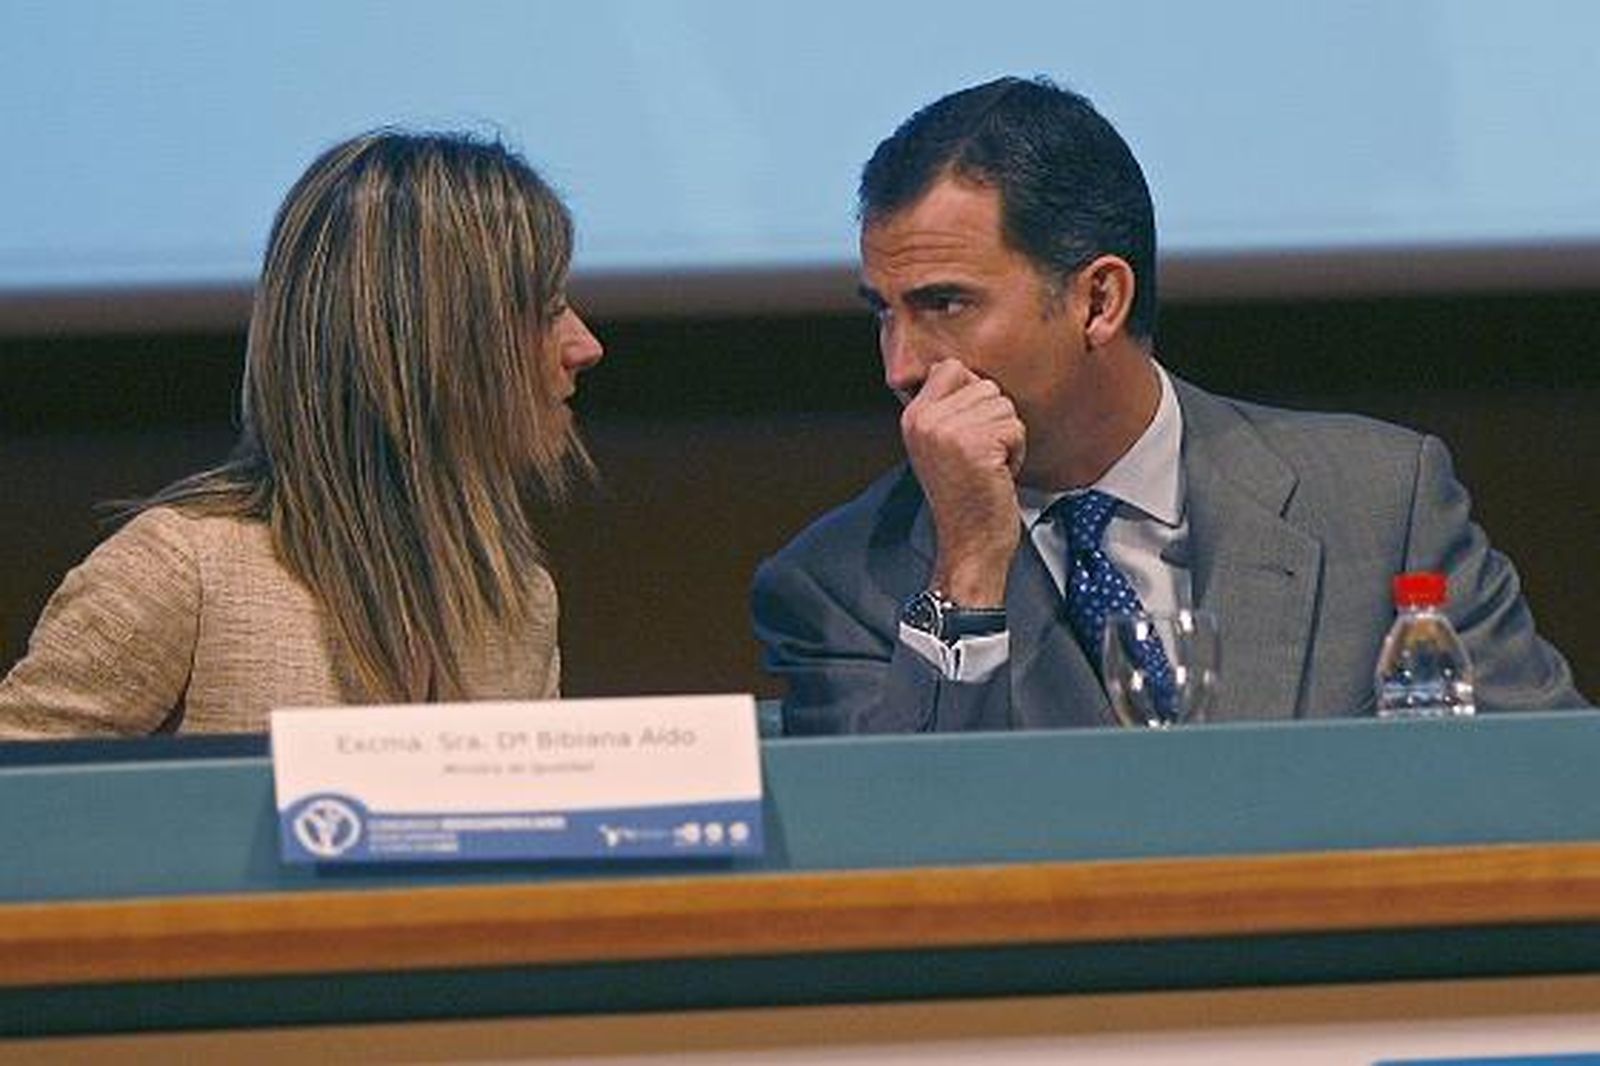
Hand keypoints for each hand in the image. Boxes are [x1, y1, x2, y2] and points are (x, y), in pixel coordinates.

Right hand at [900, 360, 1025, 604]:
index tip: (969, 433)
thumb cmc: (964, 497)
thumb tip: (965, 370)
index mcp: (913, 417)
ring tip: (987, 466)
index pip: (951, 368)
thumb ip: (946, 408)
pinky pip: (1015, 428)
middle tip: (979, 457)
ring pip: (1003, 405)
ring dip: (1007, 437)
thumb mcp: (940, 445)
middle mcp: (925, 420)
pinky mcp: (976, 446)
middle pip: (984, 385)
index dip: (973, 396)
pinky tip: (997, 475)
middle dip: (994, 420)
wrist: (969, 543)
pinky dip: (1016, 452)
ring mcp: (949, 432)